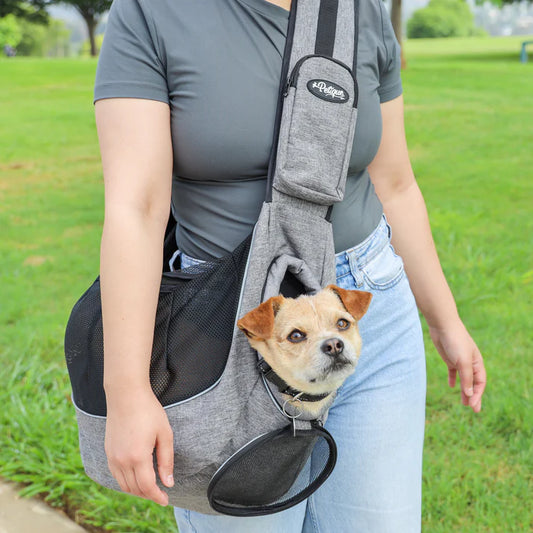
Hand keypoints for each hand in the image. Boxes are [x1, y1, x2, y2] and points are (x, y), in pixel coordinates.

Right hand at [104, 387, 174, 505]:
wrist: (126, 394)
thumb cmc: (148, 411)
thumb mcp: (164, 433)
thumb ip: (166, 460)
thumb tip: (168, 482)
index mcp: (138, 456)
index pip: (147, 487)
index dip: (157, 496)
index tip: (165, 500)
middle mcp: (122, 460)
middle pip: (135, 489)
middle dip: (148, 494)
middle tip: (161, 493)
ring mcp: (112, 456)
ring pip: (123, 484)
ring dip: (137, 490)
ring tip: (150, 486)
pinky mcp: (108, 451)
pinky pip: (116, 475)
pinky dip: (126, 481)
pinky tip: (136, 476)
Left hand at [428, 320, 485, 412]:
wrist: (443, 326)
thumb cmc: (455, 341)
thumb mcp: (462, 361)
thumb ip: (466, 377)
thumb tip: (469, 393)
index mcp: (477, 363)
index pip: (480, 382)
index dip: (477, 394)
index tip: (472, 405)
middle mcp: (470, 363)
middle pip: (473, 383)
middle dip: (473, 396)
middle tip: (473, 410)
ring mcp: (459, 361)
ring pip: (463, 379)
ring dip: (464, 391)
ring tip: (463, 403)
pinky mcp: (449, 359)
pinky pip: (453, 372)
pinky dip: (453, 379)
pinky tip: (451, 386)